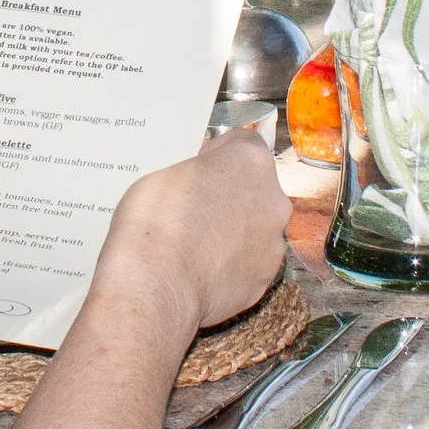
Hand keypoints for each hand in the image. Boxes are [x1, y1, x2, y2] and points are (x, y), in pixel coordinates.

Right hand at [100, 127, 291, 330]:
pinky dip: (231, 266)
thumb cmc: (155, 221)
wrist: (156, 284)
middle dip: (231, 195)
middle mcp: (273, 199)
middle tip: (196, 208)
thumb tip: (199, 187)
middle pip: (256, 188)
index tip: (199, 168)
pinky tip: (201, 271)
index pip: (243, 143)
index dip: (219, 154)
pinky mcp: (263, 280)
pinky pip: (249, 265)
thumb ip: (195, 176)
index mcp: (249, 162)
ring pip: (256, 229)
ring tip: (196, 245)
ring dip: (234, 232)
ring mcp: (273, 243)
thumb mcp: (165, 175)